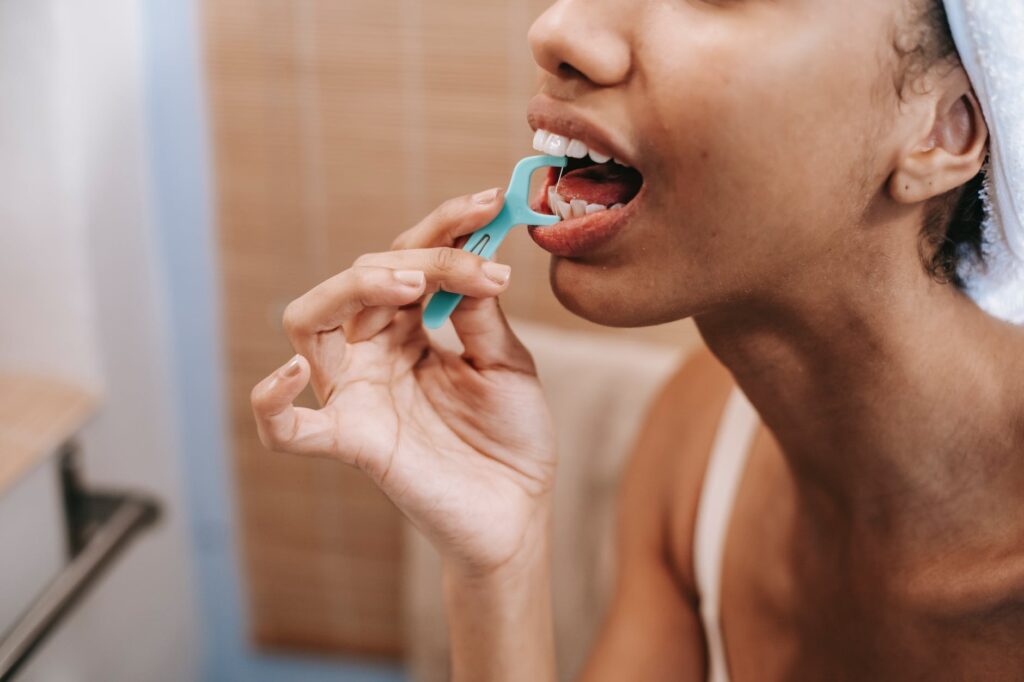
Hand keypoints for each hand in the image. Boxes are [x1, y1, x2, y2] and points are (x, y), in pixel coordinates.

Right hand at [250, 188, 556, 574]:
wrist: (519, 510)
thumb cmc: (511, 437)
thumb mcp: (506, 361)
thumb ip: (477, 311)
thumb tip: (465, 256)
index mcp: (411, 328)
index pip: (409, 259)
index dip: (445, 226)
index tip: (490, 202)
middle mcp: (374, 352)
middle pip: (362, 276)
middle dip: (422, 256)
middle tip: (482, 269)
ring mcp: (357, 393)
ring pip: (311, 320)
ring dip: (355, 287)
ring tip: (413, 285)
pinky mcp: (352, 441)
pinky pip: (287, 427)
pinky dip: (272, 402)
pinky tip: (290, 374)